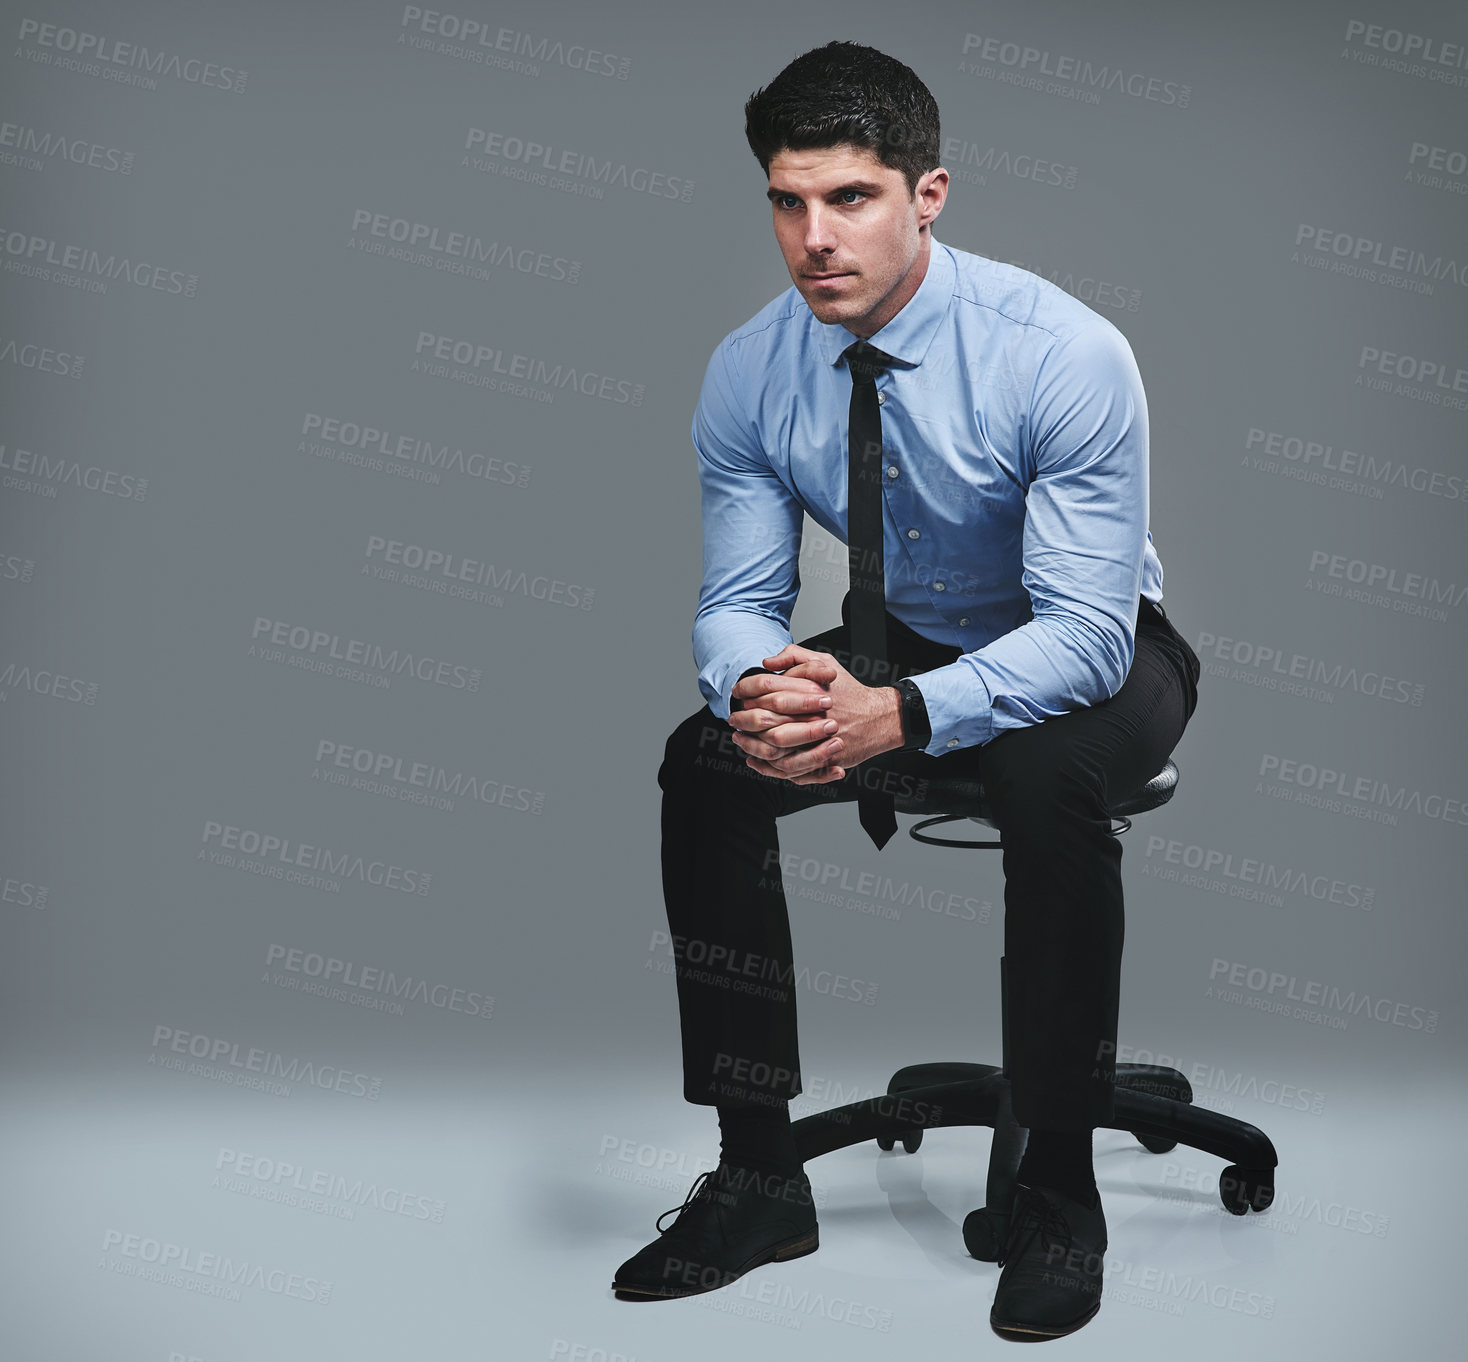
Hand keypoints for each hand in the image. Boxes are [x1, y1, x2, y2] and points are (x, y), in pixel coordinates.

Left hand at [730, 645, 903, 783]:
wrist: (879, 717)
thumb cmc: (849, 691)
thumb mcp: (825, 663)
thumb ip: (796, 656)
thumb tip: (767, 662)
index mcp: (811, 690)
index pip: (768, 689)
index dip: (747, 690)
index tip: (737, 693)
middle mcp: (813, 715)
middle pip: (767, 721)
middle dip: (745, 720)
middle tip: (734, 719)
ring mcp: (819, 741)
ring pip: (776, 749)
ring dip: (753, 745)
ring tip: (741, 740)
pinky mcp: (824, 759)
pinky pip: (791, 769)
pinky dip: (769, 768)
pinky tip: (756, 761)